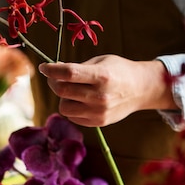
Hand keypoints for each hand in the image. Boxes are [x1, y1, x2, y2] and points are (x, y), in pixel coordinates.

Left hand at [38, 54, 175, 126]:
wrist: (140, 89)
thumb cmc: (118, 70)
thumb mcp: (100, 62)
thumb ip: (77, 68)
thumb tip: (52, 71)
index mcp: (102, 75)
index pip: (68, 73)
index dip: (51, 69)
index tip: (44, 67)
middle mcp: (100, 95)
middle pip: (62, 91)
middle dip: (53, 82)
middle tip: (55, 77)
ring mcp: (99, 111)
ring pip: (64, 107)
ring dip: (63, 97)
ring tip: (72, 90)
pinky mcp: (99, 122)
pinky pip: (73, 117)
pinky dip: (72, 107)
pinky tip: (81, 100)